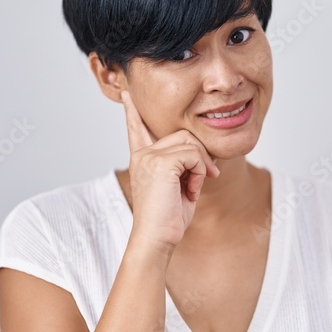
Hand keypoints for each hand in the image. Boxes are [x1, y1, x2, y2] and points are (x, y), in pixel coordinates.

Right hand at [121, 90, 219, 249]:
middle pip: (182, 134)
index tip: (126, 92)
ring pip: (190, 142)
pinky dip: (200, 172)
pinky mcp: (160, 163)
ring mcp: (149, 157)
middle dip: (200, 155)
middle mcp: (142, 154)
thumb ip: (182, 166)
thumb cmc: (167, 220)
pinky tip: (192, 190)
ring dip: (201, 166)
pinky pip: (193, 155)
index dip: (133, 110)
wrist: (156, 239)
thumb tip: (200, 153)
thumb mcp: (177, 186)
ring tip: (194, 188)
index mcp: (142, 158)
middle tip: (205, 178)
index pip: (136, 127)